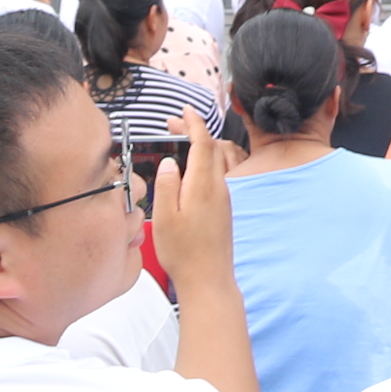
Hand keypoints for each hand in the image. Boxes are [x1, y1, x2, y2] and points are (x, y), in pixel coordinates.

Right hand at [152, 118, 236, 293]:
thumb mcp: (165, 218)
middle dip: (195, 131)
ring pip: (217, 161)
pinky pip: (218, 175)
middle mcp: (219, 188)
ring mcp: (225, 199)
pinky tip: (191, 172)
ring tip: (181, 144)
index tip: (185, 112)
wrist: (209, 280)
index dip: (194, 123)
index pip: (203, 143)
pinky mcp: (225, 209)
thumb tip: (169, 162)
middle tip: (175, 124)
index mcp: (204, 186)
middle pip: (212, 147)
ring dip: (201, 146)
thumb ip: (166, 185)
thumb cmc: (185, 253)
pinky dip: (205, 163)